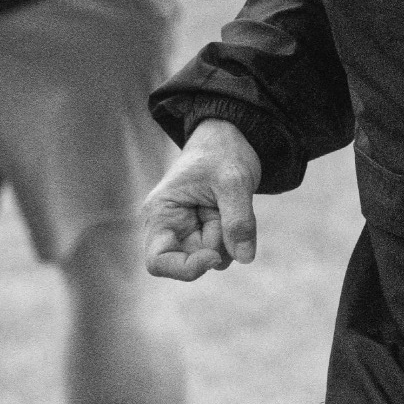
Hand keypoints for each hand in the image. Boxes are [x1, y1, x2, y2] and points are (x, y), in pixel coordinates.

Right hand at [143, 119, 260, 278]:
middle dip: (216, 245)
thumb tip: (245, 259)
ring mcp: (187, 230)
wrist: (231, 134)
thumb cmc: (223, 151)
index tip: (215, 256)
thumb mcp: (234, 181)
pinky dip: (234, 234)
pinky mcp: (204, 230)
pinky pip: (223, 248)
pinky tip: (231, 209)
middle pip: (191, 262)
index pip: (158, 262)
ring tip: (228, 203)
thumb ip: (239, 221)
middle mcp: (168, 226)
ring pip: (213, 258)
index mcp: (160, 212)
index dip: (186, 269)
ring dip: (228, 238)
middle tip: (226, 212)